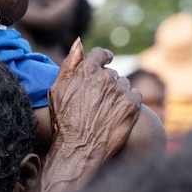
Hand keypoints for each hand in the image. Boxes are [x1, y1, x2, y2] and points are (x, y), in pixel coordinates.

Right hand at [45, 40, 141, 183]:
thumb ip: (69, 64)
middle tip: (97, 100)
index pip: (101, 54)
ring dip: (117, 92)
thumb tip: (79, 43)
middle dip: (105, 82)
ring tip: (105, 110)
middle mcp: (106, 77)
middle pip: (111, 72)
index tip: (105, 61)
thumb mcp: (57, 90)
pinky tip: (117, 113)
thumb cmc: (64, 121)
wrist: (79, 148)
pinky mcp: (133, 105)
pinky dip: (128, 102)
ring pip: (123, 84)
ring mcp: (121, 91)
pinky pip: (135, 95)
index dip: (103, 57)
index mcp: (88, 71)